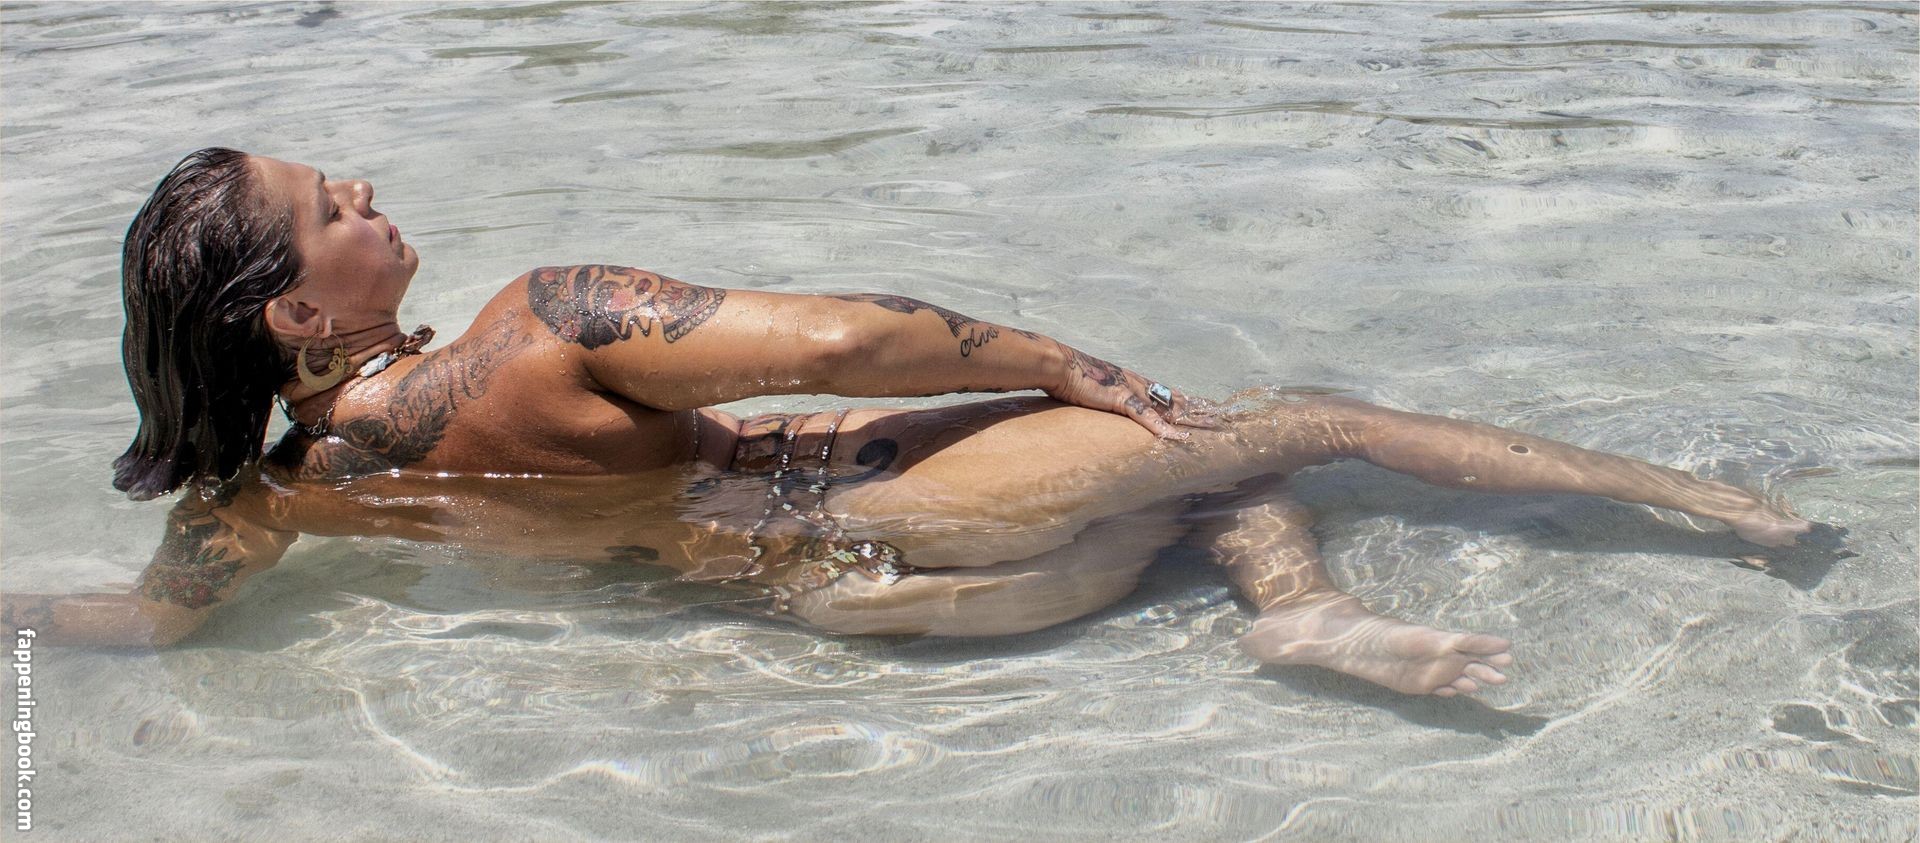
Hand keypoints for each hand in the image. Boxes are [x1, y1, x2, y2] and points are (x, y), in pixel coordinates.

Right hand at [1047, 345, 1220, 438]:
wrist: (1059, 365)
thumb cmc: (1070, 376)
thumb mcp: (1091, 388)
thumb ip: (1102, 397)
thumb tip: (1100, 405)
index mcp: (1131, 381)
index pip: (1164, 391)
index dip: (1184, 398)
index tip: (1202, 404)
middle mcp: (1137, 383)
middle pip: (1174, 398)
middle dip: (1197, 408)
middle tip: (1220, 416)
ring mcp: (1132, 390)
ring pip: (1169, 406)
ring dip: (1190, 417)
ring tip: (1211, 427)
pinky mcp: (1122, 399)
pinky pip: (1148, 417)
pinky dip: (1164, 429)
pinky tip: (1178, 438)